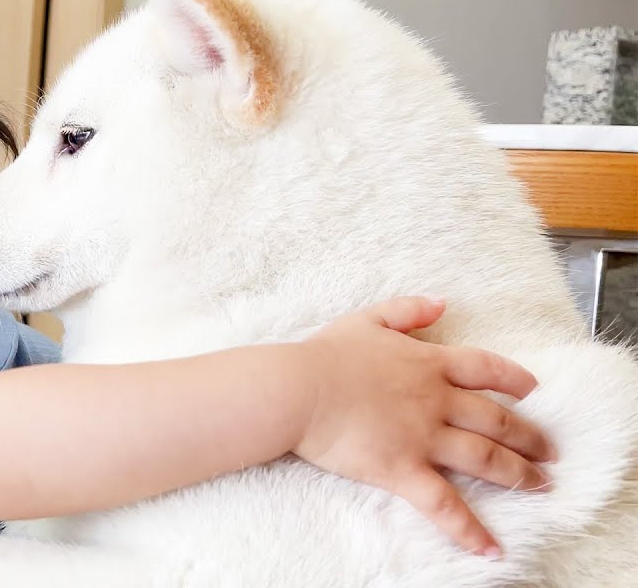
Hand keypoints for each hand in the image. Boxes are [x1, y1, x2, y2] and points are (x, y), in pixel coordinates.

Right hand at [293, 296, 554, 556]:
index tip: (532, 390)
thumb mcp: (367, 320)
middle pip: (497, 419)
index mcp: (429, 364)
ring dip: (518, 474)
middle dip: (529, 437)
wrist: (299, 390)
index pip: (486, 369)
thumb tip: (441, 303)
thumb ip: (407, 310)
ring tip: (540, 486)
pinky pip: (444, 504)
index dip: (513, 379)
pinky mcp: (403, 470)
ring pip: (485, 458)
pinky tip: (491, 547)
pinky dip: (469, 527)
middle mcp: (436, 401)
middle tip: (550, 451)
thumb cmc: (325, 355)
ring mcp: (424, 437)